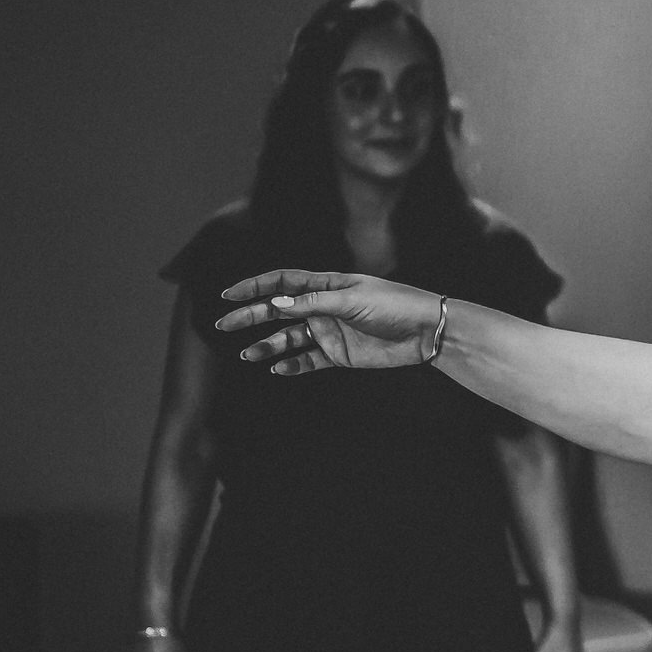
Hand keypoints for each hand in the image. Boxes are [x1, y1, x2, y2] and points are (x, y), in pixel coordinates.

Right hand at [217, 270, 445, 373]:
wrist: (427, 331)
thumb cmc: (395, 305)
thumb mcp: (353, 299)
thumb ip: (314, 302)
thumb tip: (276, 301)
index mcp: (326, 286)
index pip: (282, 282)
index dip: (255, 287)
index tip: (229, 295)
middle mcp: (323, 308)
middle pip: (279, 311)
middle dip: (251, 317)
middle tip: (225, 325)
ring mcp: (330, 331)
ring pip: (289, 338)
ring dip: (268, 345)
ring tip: (249, 355)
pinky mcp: (340, 354)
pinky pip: (309, 360)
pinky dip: (292, 365)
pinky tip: (277, 368)